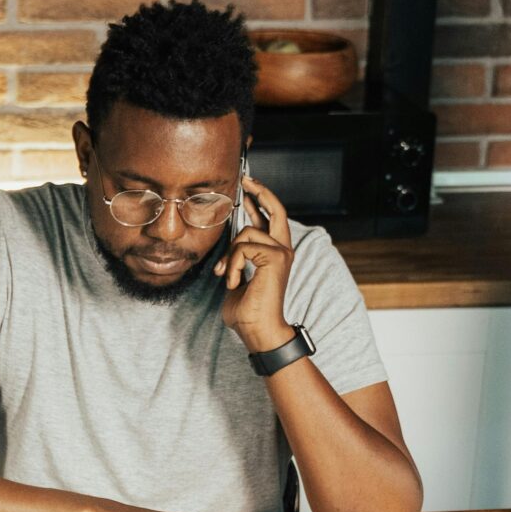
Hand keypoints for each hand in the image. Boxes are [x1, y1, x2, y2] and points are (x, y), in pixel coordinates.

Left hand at [217, 173, 296, 353]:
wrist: (258, 331)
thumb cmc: (247, 312)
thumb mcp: (236, 279)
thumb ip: (236, 260)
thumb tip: (228, 247)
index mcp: (274, 254)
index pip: (270, 219)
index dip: (260, 200)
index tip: (247, 187)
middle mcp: (282, 250)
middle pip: (276, 209)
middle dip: (260, 191)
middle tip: (245, 179)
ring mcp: (281, 253)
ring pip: (246, 233)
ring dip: (229, 256)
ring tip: (228, 278)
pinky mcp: (276, 258)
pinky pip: (242, 248)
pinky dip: (232, 265)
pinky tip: (234, 282)